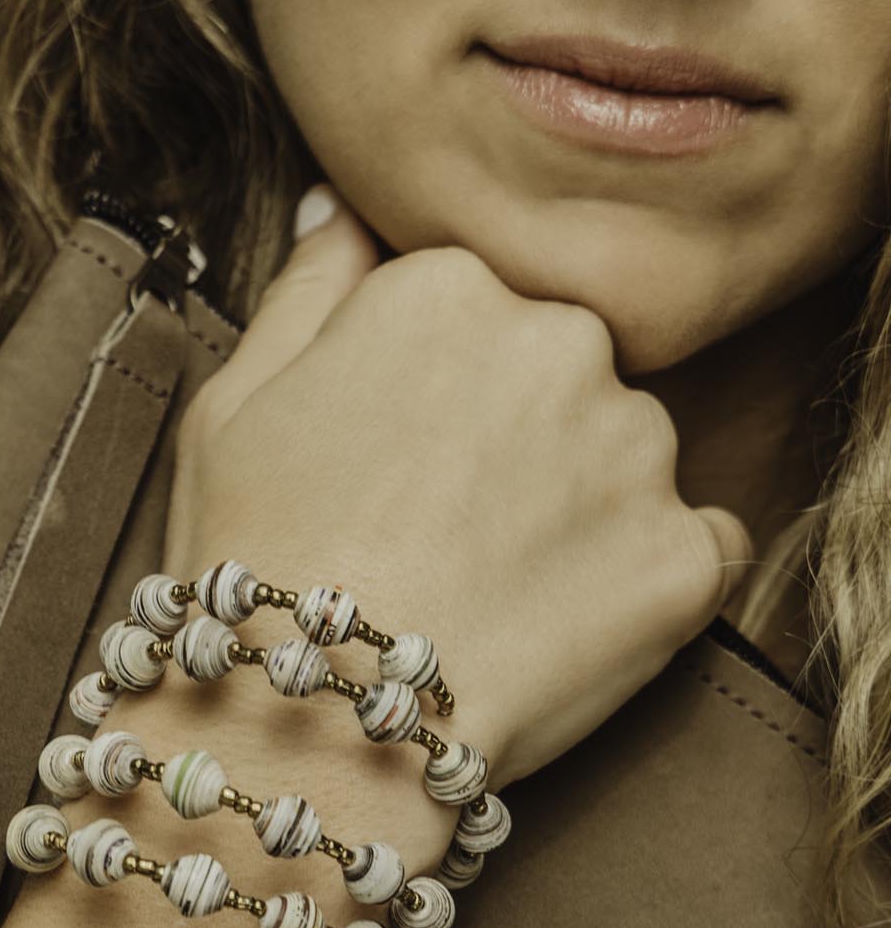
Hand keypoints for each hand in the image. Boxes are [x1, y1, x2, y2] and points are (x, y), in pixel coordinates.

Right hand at [159, 185, 752, 880]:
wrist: (312, 726)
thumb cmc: (252, 558)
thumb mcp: (233, 397)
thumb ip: (310, 282)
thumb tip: (342, 201)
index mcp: (450, 285)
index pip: (475, 308)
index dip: (430, 390)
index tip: (395, 459)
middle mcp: (562, 340)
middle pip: (560, 367)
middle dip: (518, 431)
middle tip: (441, 526)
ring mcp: (636, 451)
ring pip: (627, 452)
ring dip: (582, 501)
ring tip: (491, 584)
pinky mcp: (685, 558)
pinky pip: (694, 545)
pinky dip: (649, 575)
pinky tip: (563, 618)